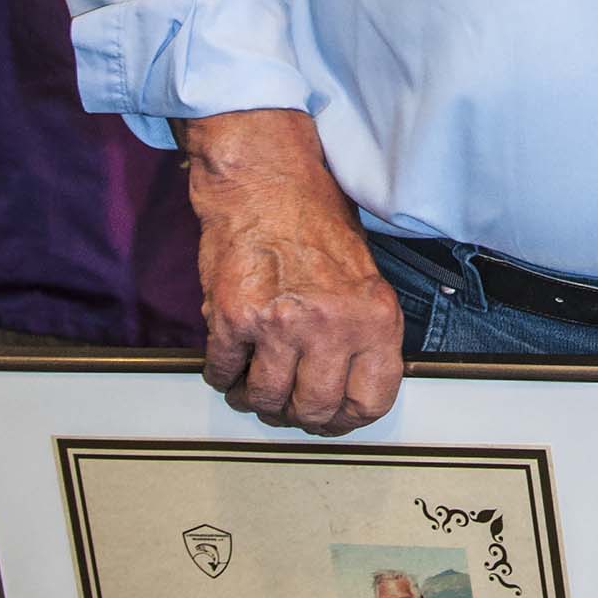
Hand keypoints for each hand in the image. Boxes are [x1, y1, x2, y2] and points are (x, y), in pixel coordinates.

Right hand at [178, 111, 404, 434]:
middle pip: (314, 409)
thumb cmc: (314, 219)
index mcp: (374, 317)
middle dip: (297, 414)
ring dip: (255, 399)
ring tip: (254, 384)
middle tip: (286, 403)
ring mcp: (281, 324)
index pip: (371, 401)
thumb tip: (351, 387)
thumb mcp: (365, 278)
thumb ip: (363, 333)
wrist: (266, 179)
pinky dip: (223, 375)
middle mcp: (331, 325)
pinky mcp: (234, 317)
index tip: (332, 417)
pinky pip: (223, 372)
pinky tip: (229, 361)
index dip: (346, 419)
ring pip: (265, 399)